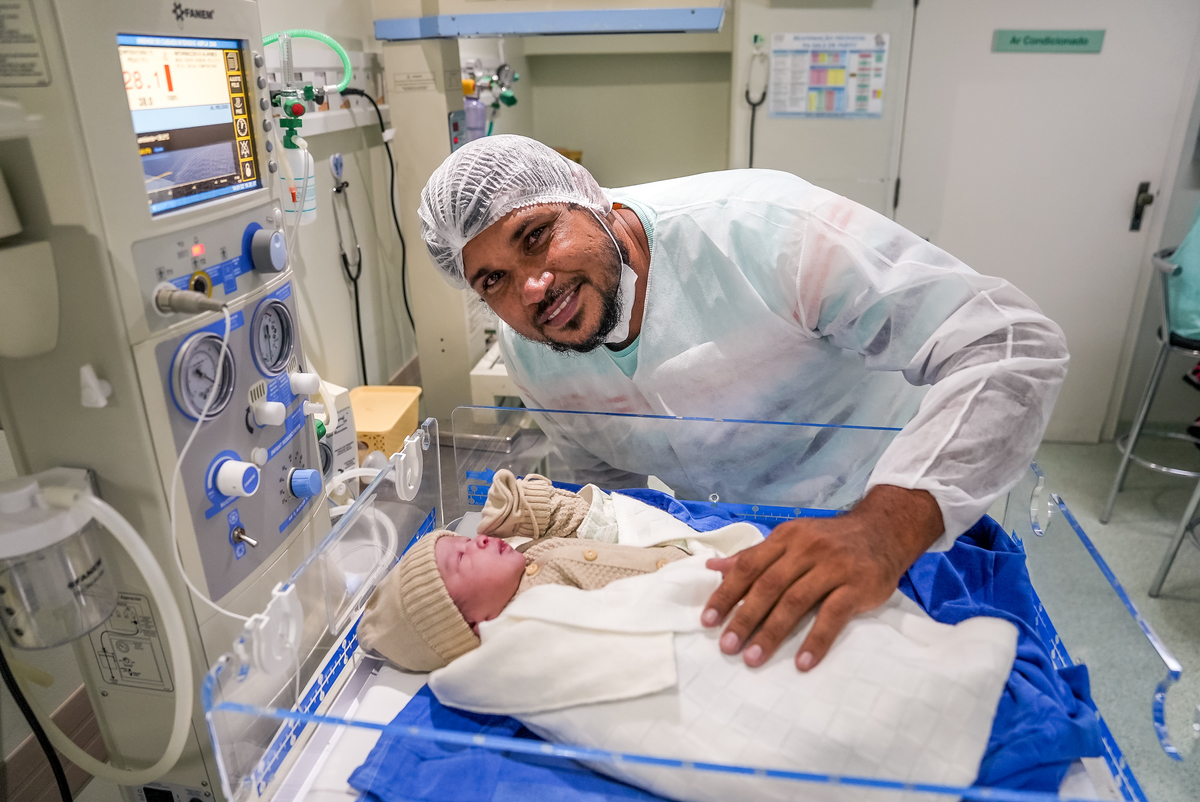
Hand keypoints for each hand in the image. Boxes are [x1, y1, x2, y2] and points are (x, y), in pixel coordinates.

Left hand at [701, 485, 942, 670]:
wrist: (884, 530)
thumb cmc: (831, 541)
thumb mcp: (792, 540)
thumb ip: (754, 556)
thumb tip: (713, 569)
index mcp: (786, 538)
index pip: (749, 566)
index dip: (726, 594)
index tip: (708, 620)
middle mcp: (806, 549)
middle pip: (768, 586)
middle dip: (744, 618)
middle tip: (727, 646)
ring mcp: (833, 566)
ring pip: (795, 602)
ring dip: (772, 633)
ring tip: (753, 658)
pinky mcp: (858, 585)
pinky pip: (832, 616)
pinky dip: (816, 641)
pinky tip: (802, 663)